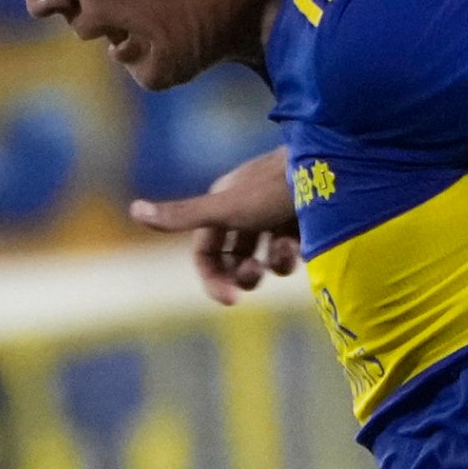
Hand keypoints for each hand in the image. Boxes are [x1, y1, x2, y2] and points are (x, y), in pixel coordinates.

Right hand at [132, 148, 301, 304]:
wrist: (333, 169)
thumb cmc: (274, 188)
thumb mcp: (225, 207)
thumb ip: (182, 215)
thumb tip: (134, 211)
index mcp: (222, 203)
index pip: (206, 252)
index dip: (212, 277)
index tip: (230, 300)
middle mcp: (247, 208)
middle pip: (234, 258)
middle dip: (242, 274)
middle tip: (254, 276)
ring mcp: (277, 215)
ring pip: (265, 257)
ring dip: (273, 265)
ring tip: (286, 252)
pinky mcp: (305, 221)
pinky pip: (292, 251)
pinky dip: (295, 254)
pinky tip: (303, 243)